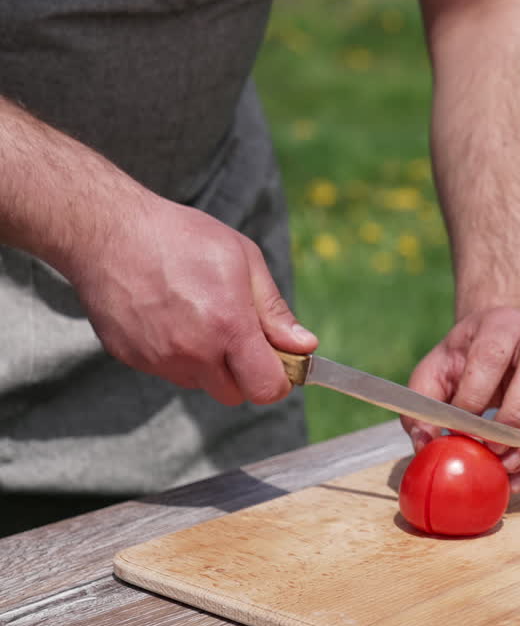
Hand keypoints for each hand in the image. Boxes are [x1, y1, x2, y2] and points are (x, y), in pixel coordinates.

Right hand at [63, 196, 317, 404]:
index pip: (265, 389)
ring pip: (200, 383)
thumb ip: (274, 312)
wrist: (108, 231)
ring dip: (210, 364)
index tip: (280, 362)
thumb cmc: (182, 238)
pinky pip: (168, 371)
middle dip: (245, 373)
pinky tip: (170, 317)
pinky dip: (177, 355)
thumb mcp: (244, 260)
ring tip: (199, 316)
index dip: (279, 380)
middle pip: (235, 394)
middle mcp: (193, 352)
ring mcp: (158, 359)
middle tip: (240, 336)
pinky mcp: (132, 358)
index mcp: (228, 327)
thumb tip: (304, 346)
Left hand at [402, 307, 519, 492]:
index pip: (491, 357)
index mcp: (502, 326)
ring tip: (506, 468)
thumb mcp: (438, 369)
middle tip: (487, 449)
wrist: (508, 342)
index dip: (474, 395)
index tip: (456, 428)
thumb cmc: (467, 359)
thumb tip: (426, 442)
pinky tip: (519, 479)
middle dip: (511, 420)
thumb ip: (423, 402)